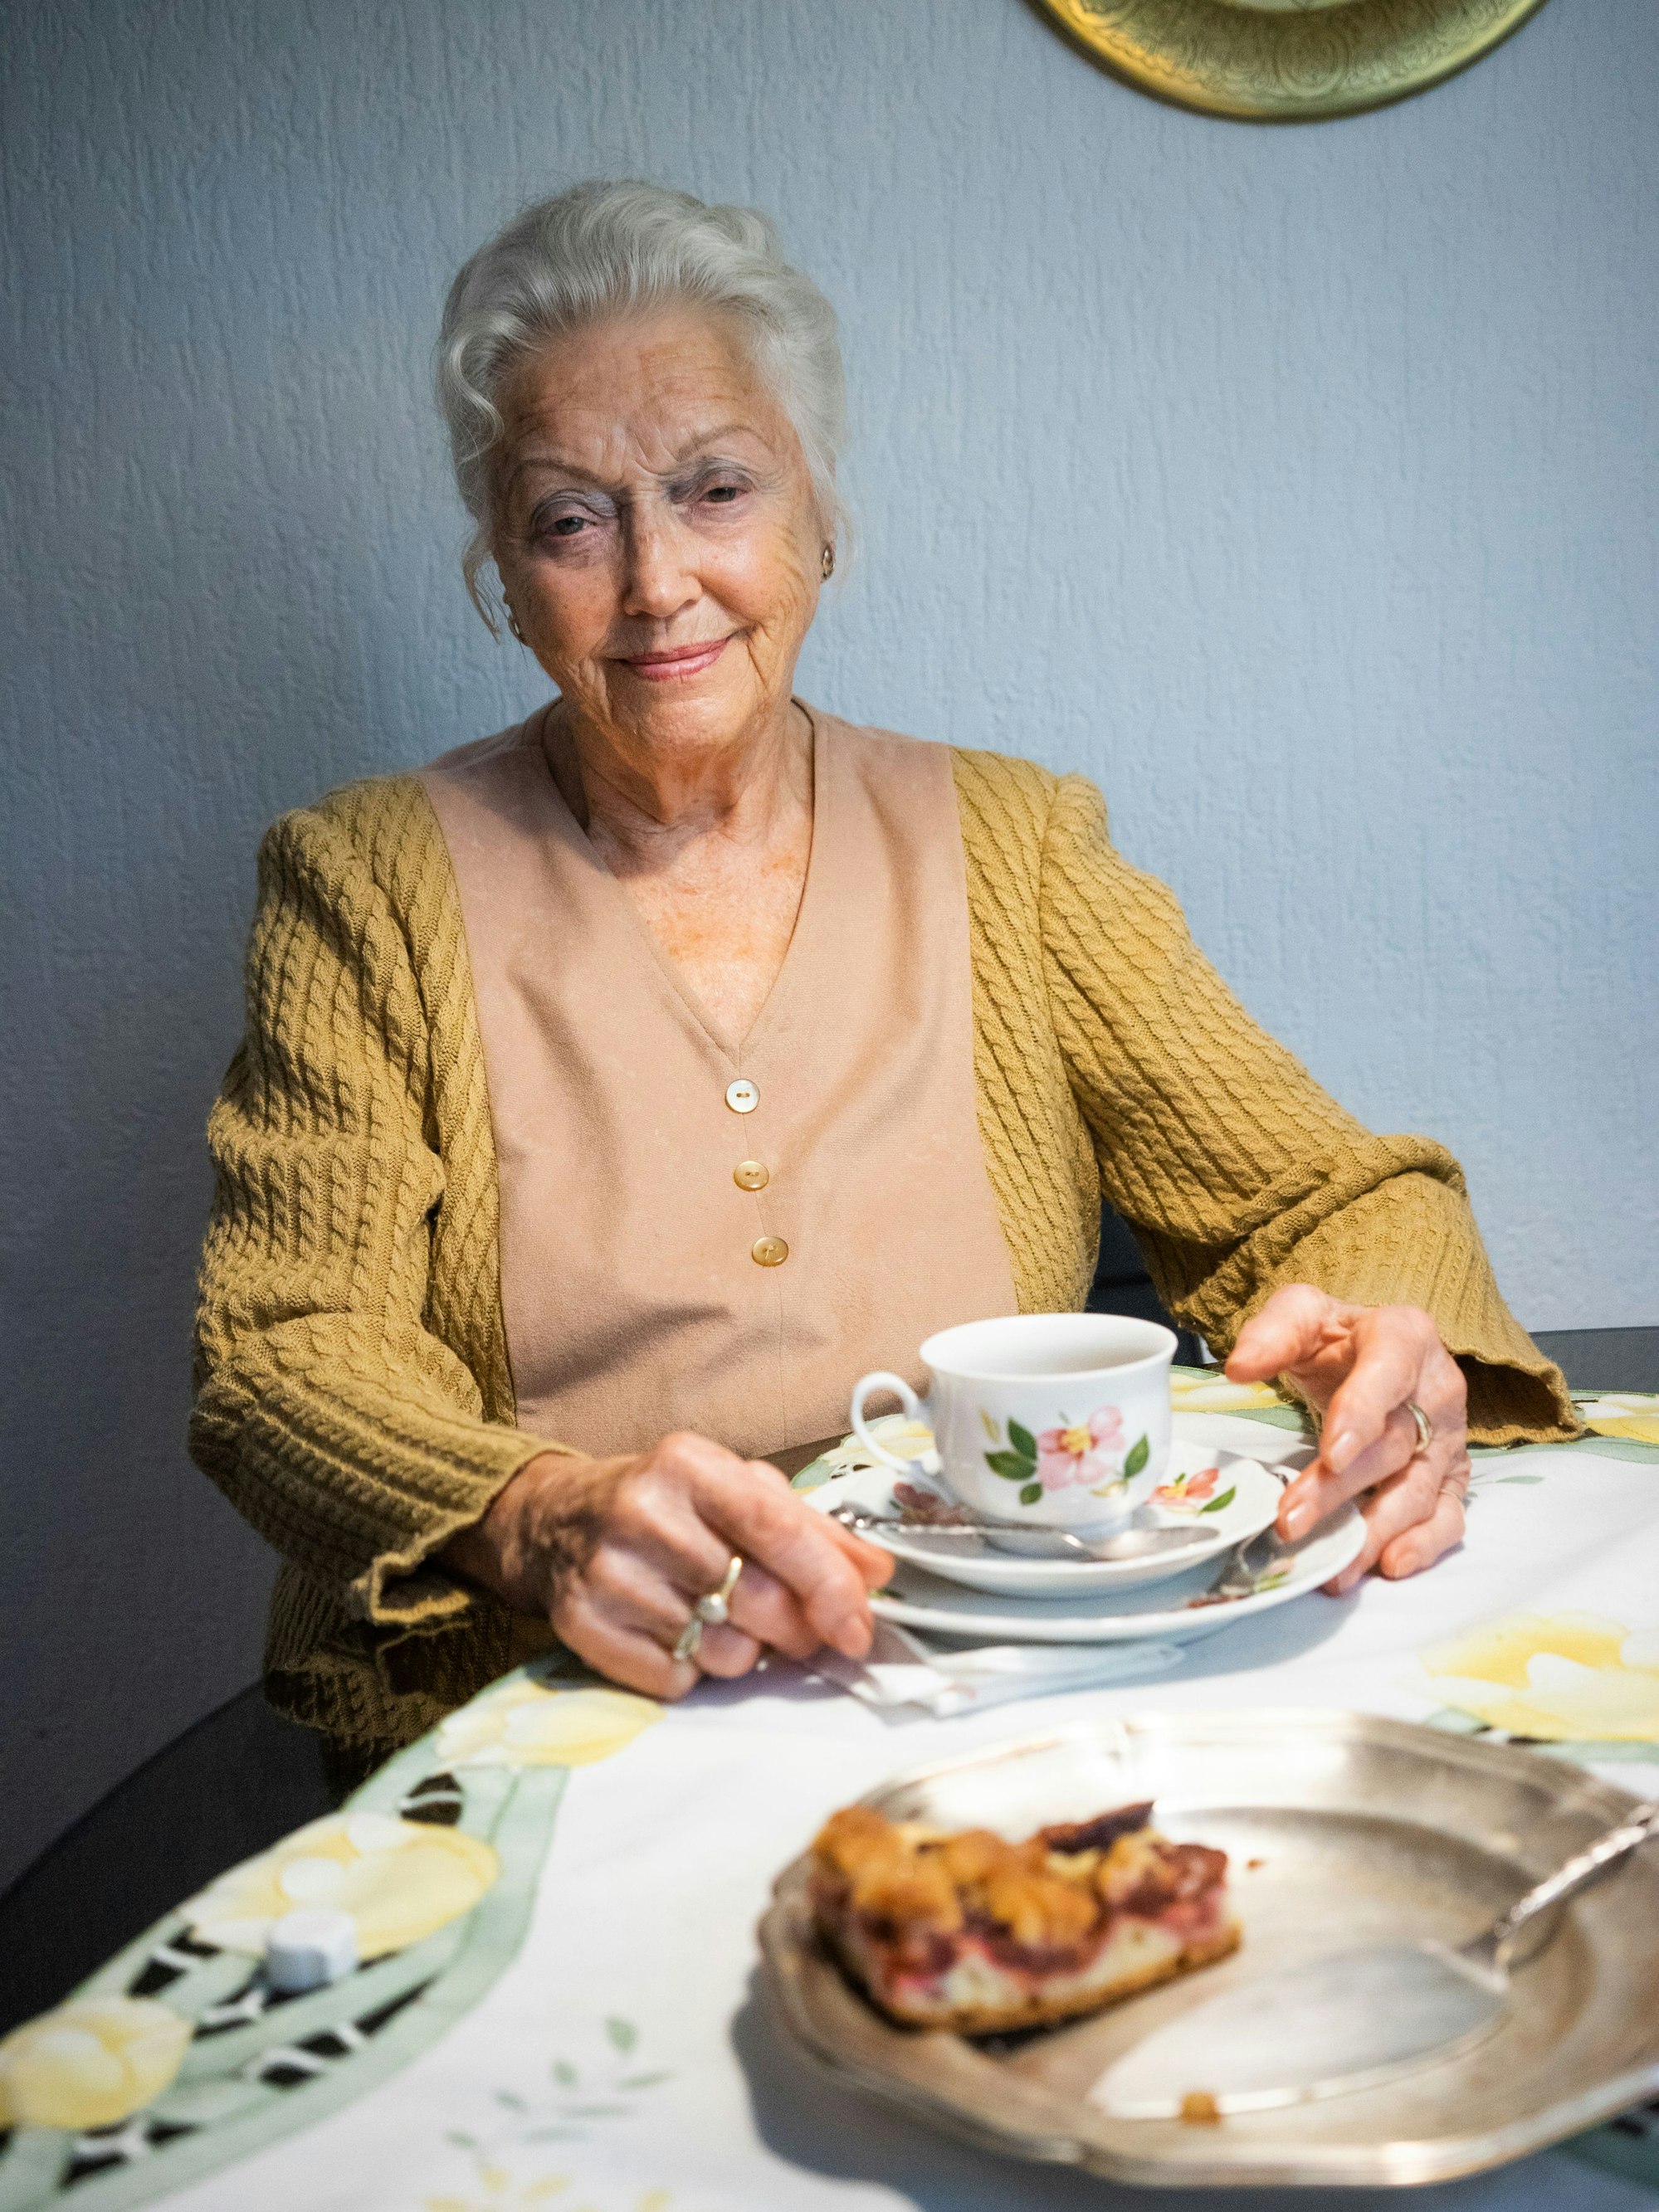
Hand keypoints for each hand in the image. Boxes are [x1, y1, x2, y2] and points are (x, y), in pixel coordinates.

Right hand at [443, 1432, 892, 1698]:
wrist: (556, 1520)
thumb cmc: (668, 1504)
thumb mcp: (735, 1490)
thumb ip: (812, 1529)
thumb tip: (876, 1575)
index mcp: (689, 1465)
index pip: (776, 1527)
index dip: (829, 1583)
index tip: (858, 1627)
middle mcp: (643, 1512)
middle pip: (756, 1598)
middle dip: (796, 1629)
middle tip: (799, 1631)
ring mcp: (607, 1572)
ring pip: (721, 1650)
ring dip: (743, 1651)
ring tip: (721, 1619)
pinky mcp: (583, 1626)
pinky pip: (675, 1679)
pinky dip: (692, 1668)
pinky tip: (677, 1633)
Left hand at [1225, 1285, 1470, 1594]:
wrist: (1377, 1352)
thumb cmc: (1338, 1338)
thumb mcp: (1304, 1314)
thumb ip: (1273, 1332)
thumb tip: (1239, 1367)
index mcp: (1405, 1336)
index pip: (1388, 1372)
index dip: (1363, 1413)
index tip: (1331, 1455)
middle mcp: (1437, 1389)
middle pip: (1393, 1445)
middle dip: (1342, 1489)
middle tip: (1291, 1521)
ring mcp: (1448, 1439)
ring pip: (1418, 1490)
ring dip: (1375, 1532)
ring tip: (1334, 1568)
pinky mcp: (1452, 1477)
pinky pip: (1447, 1516)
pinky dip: (1424, 1546)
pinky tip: (1389, 1566)